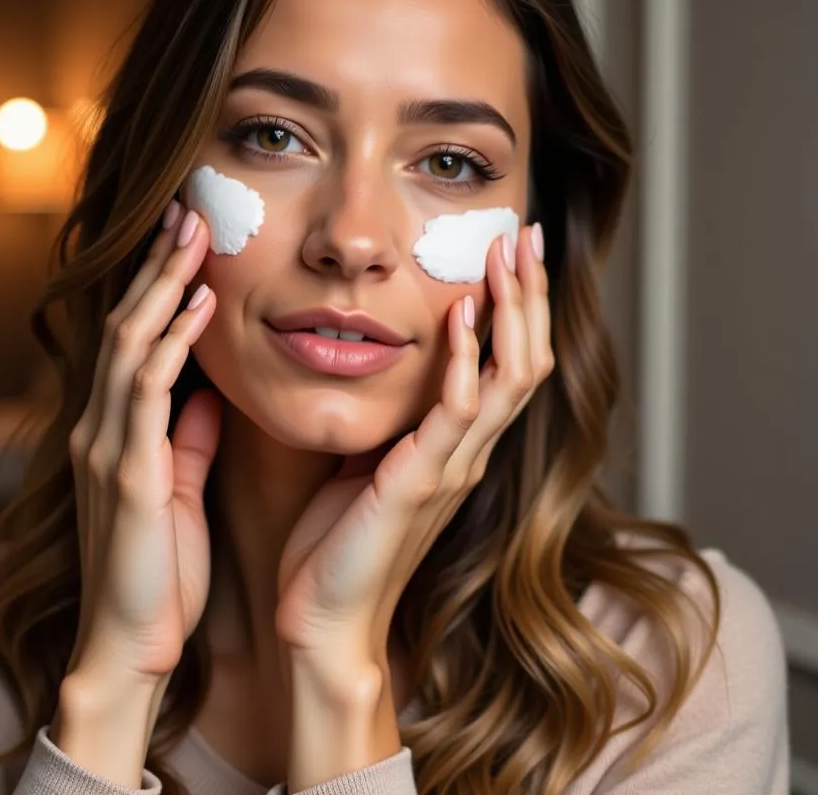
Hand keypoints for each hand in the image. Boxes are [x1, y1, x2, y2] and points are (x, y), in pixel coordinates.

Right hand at [64, 203, 220, 685]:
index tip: (187, 243)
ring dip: (162, 284)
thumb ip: (187, 440)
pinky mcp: (130, 474)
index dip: (157, 289)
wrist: (132, 648)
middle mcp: (102, 429)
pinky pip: (149, 391)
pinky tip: (199, 304)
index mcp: (116, 434)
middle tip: (186, 210)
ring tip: (191, 232)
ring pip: (131, 344)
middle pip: (126, 326)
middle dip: (155, 266)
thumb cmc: (157, 573)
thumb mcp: (176, 491)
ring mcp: (108, 447)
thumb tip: (208, 395)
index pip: (134, 342)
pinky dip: (174, 341)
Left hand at [275, 225, 552, 670]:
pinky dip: (463, 360)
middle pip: (526, 360)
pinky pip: (455, 413)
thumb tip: (385, 365)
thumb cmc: (340, 541)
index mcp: (458, 447)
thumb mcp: (369, 461)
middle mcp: (469, 454)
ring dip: (511, 312)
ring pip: (507, 378)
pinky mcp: (420, 484)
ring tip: (507, 255)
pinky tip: (460, 316)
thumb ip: (393, 419)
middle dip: (529, 295)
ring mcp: (453, 469)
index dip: (518, 307)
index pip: (507, 363)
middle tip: (527, 234)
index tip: (512, 251)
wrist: (324, 619)